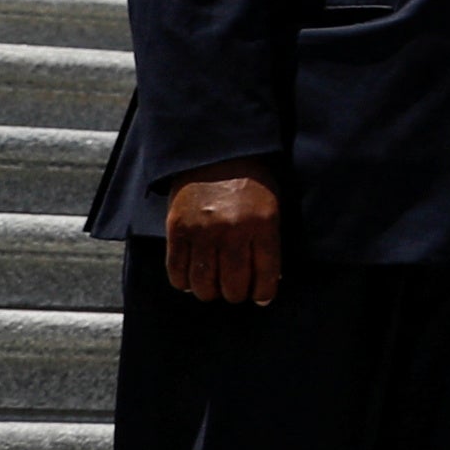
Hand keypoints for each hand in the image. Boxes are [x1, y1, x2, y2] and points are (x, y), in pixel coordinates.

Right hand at [166, 170, 283, 305]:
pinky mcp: (178, 228)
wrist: (214, 151)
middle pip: (234, 283)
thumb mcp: (271, 205)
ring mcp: (203, 230)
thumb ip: (268, 240)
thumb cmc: (249, 180)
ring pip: (204, 282)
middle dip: (236, 294)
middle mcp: (233, 230)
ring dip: (209, 292)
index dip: (263, 292)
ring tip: (213, 290)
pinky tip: (190, 282)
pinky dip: (183, 282)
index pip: (266, 273)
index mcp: (263, 224)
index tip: (261, 298)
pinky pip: (177, 269)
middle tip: (235, 292)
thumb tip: (268, 279)